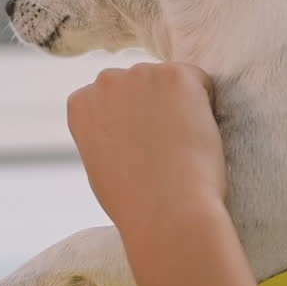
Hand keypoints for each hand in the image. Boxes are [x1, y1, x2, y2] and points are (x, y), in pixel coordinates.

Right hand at [67, 63, 225, 235]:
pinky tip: (195, 134)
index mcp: (81, 104)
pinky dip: (205, 105)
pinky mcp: (176, 76)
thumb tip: (128, 124)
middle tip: (163, 146)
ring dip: (179, 104)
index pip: (112, 98)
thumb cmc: (133, 200)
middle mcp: (106, 82)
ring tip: (179, 145)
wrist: (165, 210)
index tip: (140, 148)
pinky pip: (199, 82)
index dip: (131, 123)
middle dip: (153, 106)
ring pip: (169, 81)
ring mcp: (141, 75)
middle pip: (139, 83)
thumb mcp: (100, 162)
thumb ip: (106, 133)